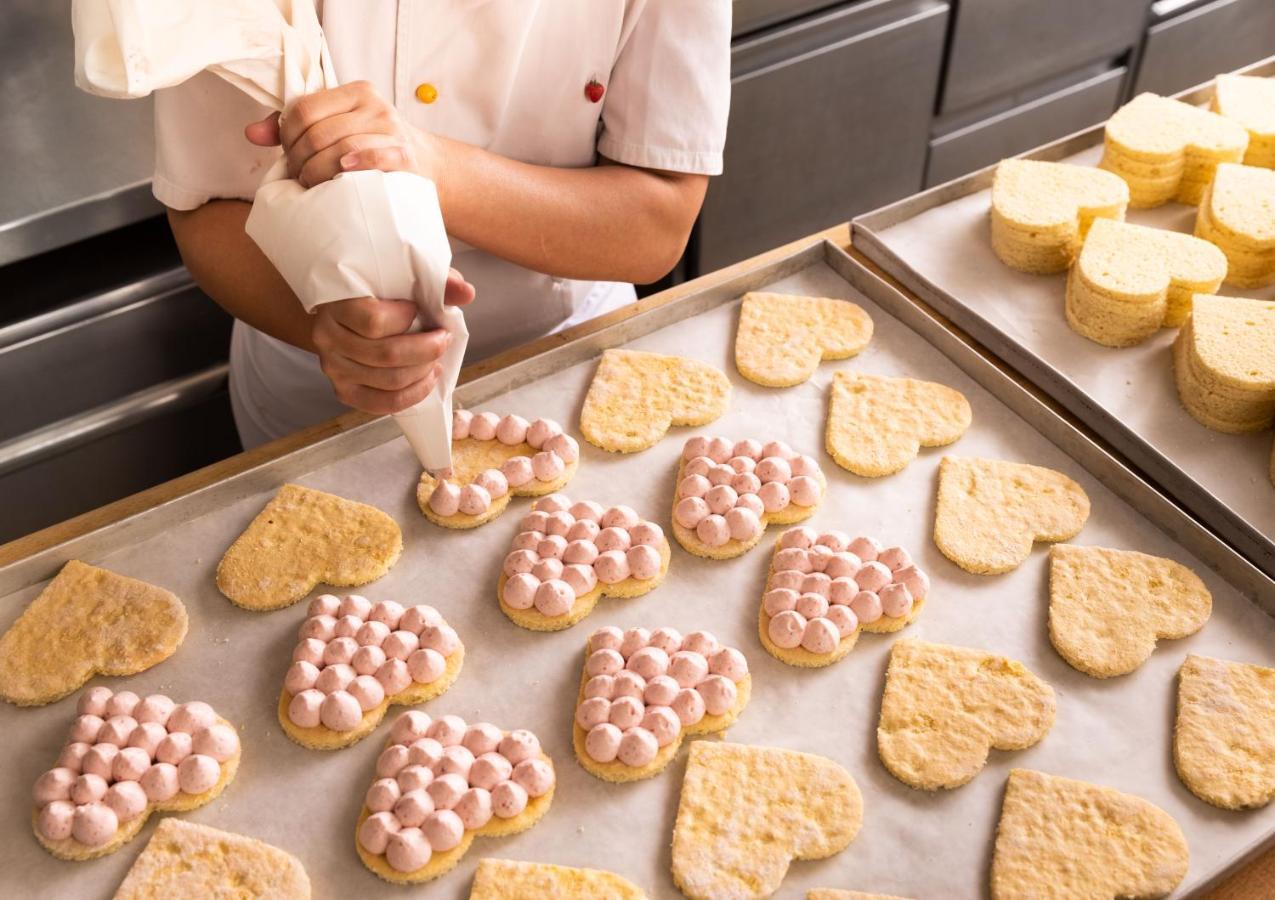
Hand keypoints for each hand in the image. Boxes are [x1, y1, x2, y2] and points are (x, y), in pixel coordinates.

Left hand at [245, 81, 438, 187]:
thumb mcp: (339, 128)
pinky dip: (351, 167)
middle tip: (298, 176)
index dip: (286, 136)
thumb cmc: (374, 149)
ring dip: (317, 172)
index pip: (304, 108)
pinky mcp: (404, 155)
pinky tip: (342, 175)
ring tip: (313, 184)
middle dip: (299, 159)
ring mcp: (391, 130)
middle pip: (318, 132)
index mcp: (355, 92)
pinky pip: (371, 158)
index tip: (289, 154)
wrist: (427, 168)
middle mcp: (374, 105)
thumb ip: (297, 128)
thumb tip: (251, 134)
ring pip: (339, 148)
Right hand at [311, 269, 474, 414]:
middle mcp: (327, 338)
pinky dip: (413, 394)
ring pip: (389, 381)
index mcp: (335, 303)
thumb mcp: (403, 275)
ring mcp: (333, 367)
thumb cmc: (376, 290)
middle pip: (386, 355)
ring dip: (423, 372)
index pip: (374, 321)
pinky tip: (427, 379)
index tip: (418, 309)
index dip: (406, 318)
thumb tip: (466, 292)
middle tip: (443, 339)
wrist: (342, 309)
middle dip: (426, 349)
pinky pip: (382, 403)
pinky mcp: (343, 390)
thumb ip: (436, 281)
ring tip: (436, 358)